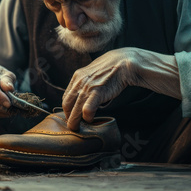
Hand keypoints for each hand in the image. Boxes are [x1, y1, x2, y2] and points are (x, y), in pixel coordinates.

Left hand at [62, 47, 180, 130]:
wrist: (124, 62)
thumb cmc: (111, 69)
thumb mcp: (93, 73)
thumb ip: (86, 83)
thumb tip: (84, 94)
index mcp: (77, 77)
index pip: (66, 96)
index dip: (67, 108)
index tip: (71, 115)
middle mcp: (79, 82)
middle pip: (67, 104)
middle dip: (68, 117)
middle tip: (72, 125)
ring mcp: (87, 87)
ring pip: (74, 109)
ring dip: (74, 121)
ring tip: (77, 128)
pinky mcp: (96, 92)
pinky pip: (86, 109)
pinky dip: (87, 117)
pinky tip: (90, 119)